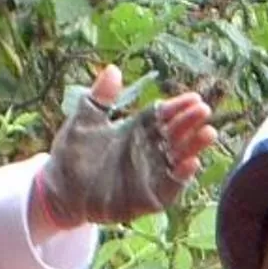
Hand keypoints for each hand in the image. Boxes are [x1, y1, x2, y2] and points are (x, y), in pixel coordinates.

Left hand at [32, 65, 218, 233]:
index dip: (178, 107)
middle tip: (203, 111)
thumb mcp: (84, 122)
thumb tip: (113, 70)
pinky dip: (180, 178)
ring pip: (178, 159)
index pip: (163, 115)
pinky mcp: (146, 198)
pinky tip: (191, 164)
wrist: (60, 191)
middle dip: (190, 123)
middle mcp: (148, 150)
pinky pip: (168, 188)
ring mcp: (149, 175)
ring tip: (207, 133)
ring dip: (194, 148)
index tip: (194, 98)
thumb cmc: (73, 155)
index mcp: (136, 129)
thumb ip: (99, 99)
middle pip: (175, 135)